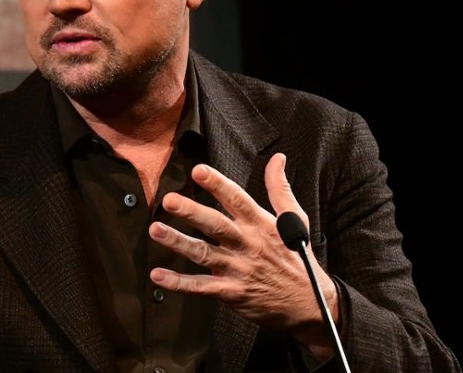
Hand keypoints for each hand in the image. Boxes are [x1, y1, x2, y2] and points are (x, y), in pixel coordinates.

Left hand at [147, 153, 339, 360]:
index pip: (237, 199)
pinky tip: (158, 276)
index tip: (198, 171)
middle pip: (216, 225)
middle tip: (168, 200)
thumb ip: (280, 188)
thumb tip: (278, 158)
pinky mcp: (232, 292)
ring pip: (203, 254)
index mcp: (261, 224)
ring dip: (178, 242)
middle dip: (191, 211)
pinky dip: (179, 283)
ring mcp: (238, 269)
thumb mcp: (295, 220)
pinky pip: (201, 287)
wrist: (307, 303)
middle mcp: (247, 244)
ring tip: (155, 230)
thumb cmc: (296, 257)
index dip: (218, 184)